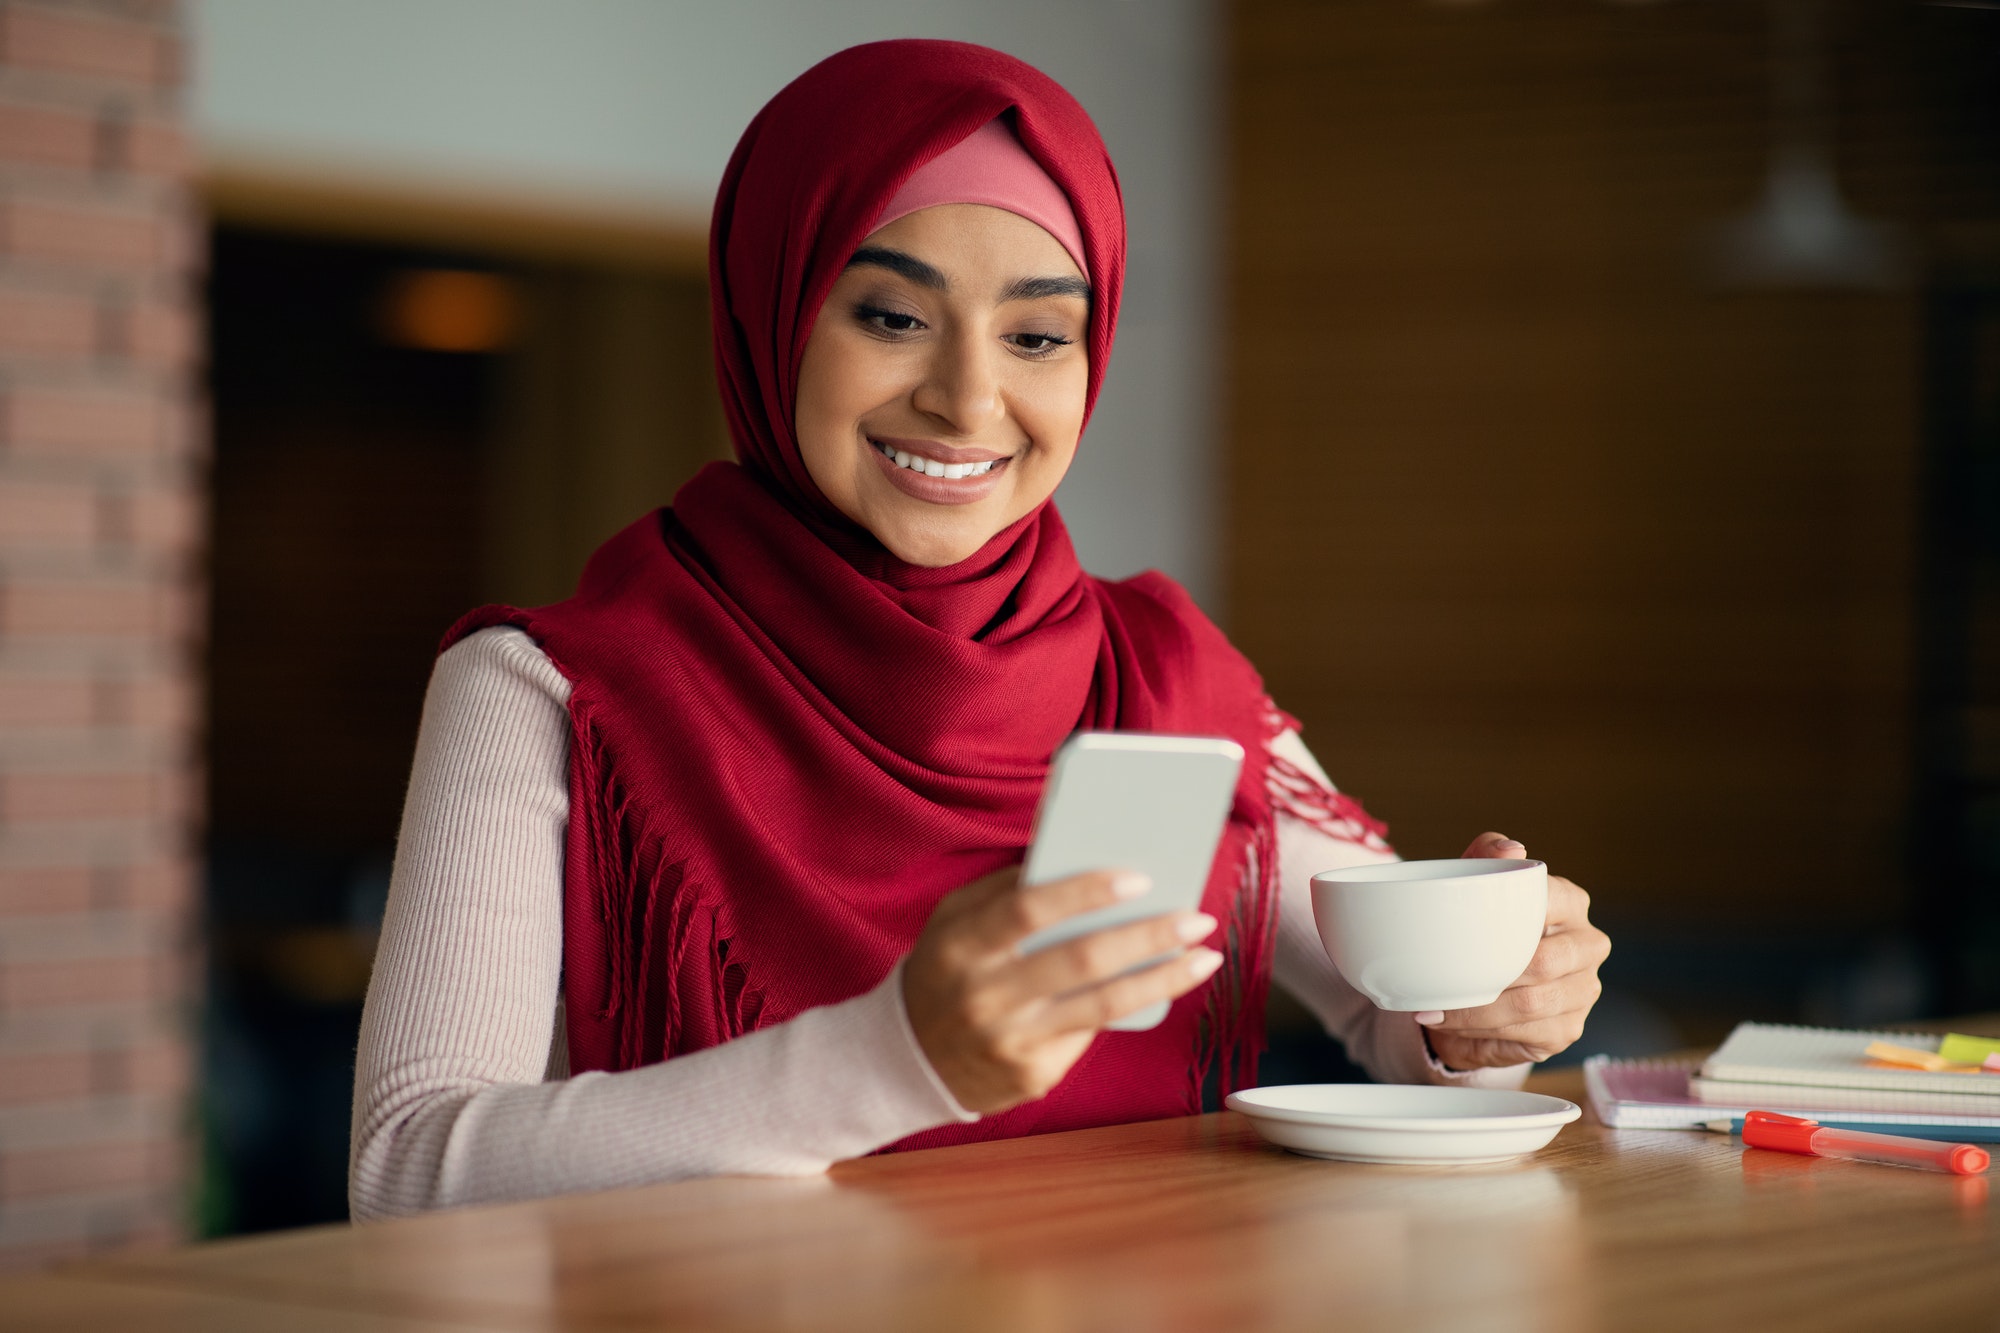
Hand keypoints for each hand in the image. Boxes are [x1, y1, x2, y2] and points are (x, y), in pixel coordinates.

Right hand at [901, 866, 1223, 1114]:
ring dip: (1163, 978)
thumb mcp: (953, 921)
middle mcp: (984, 996)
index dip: (1084, 892)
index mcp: (960, 945)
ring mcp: (1010, 1042)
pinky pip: (1091, 1035)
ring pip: (1102, 1007)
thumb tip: (1081, 853)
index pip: (1027, 910)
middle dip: (1147, 936)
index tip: (1139, 877)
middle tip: (1195, 917)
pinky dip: (1132, 1007)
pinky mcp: (1032, 1076)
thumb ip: (1005, 889)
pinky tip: (1164, 985)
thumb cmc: (946, 970)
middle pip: (1080, 960)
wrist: (908, 1060)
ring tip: (1205, 956)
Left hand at [1417, 832, 1610, 1069]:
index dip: (1510, 917)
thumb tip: (1514, 848)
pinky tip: (1452, 1024)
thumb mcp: (1473, 883)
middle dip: (1486, 975)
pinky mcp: (1568, 1029)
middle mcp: (1588, 946)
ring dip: (1475, 1011)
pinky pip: (1525, 1034)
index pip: (1552, 902)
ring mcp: (1584, 991)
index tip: (1468, 929)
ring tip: (1433, 1009)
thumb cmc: (1477, 926)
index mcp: (1571, 903)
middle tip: (1438, 980)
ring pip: (1529, 1004)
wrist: (1475, 985)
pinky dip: (1480, 1031)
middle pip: (1542, 963)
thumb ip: (1486, 854)